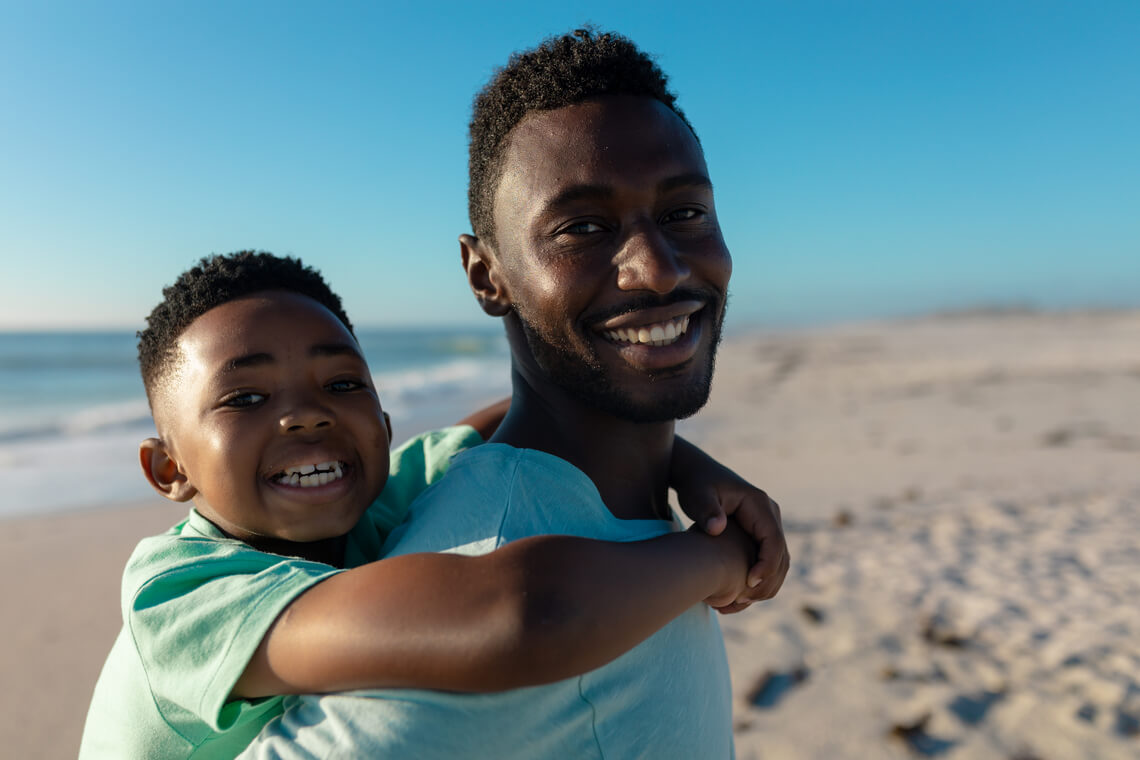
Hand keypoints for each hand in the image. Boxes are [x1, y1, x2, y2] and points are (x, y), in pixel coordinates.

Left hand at [671, 439, 789, 606]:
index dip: (766, 566)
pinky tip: (740, 595)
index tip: (748, 583)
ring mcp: (767, 524)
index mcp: (759, 505)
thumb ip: (707, 510)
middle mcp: (769, 514)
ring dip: (766, 584)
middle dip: (768, 581)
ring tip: (742, 602)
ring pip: (778, 562)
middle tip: (745, 601)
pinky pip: (767, 560)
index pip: (774, 541)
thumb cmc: (695, 484)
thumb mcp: (698, 495)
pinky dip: (759, 579)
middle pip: (781, 555)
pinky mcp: (759, 533)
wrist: (695, 474)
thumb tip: (717, 527)